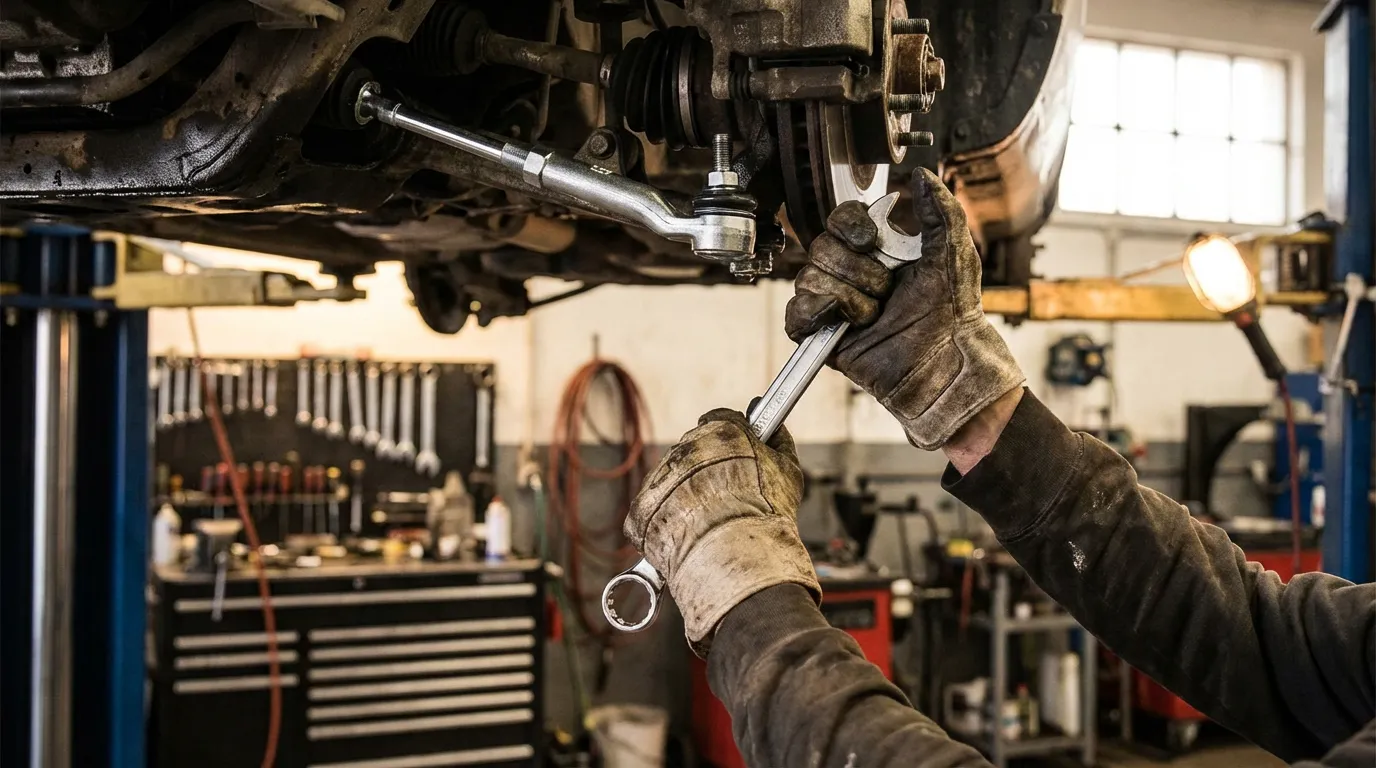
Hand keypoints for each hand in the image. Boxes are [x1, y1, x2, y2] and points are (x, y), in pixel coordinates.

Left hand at [624, 409, 818, 654]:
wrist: (737, 557)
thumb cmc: (767, 514)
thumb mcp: (789, 470)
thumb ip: (779, 441)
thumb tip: (775, 427)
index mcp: (721, 431)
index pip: (720, 419)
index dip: (731, 437)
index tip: (738, 454)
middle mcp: (685, 447)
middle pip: (694, 450)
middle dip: (708, 468)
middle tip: (727, 496)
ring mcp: (660, 476)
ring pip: (672, 479)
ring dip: (686, 496)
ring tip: (709, 523)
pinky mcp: (641, 508)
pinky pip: (652, 510)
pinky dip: (666, 523)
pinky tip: (687, 536)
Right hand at [785, 168, 1024, 449]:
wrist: (944, 362)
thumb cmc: (952, 313)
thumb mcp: (953, 252)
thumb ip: (941, 210)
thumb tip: (923, 175)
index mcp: (876, 250)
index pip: (839, 218)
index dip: (849, 227)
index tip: (872, 241)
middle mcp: (850, 274)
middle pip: (819, 247)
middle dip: (856, 270)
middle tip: (885, 289)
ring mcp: (833, 304)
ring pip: (808, 279)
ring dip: (848, 297)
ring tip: (874, 313)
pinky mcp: (822, 334)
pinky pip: (797, 315)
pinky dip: (818, 315)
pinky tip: (847, 322)